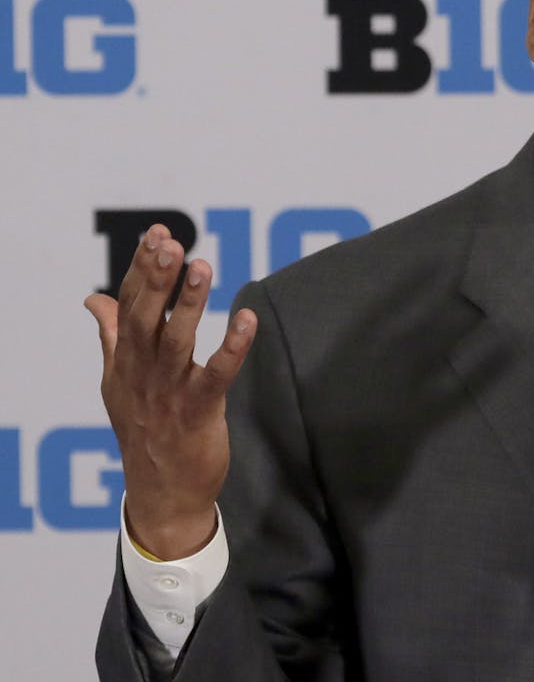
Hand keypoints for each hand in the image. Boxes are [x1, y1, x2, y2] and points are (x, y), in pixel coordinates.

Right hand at [84, 224, 257, 559]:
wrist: (161, 492)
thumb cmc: (145, 430)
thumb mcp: (119, 381)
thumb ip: (111, 336)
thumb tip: (94, 298)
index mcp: (125, 361)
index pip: (131, 305)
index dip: (143, 268)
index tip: (157, 234)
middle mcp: (142, 373)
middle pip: (146, 318)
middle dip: (157, 279)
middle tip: (170, 243)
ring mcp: (169, 392)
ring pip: (176, 341)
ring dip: (188, 304)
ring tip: (202, 267)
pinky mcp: (199, 411)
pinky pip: (217, 374)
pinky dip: (232, 346)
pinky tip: (247, 319)